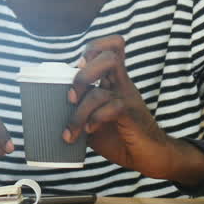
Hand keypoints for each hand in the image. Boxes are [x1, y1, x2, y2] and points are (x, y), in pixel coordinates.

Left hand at [67, 36, 203, 184]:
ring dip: (79, 112)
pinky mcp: (132, 113)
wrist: (150, 157)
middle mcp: (121, 84)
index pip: (111, 47)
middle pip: (108, 57)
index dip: (93, 48)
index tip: (77, 66)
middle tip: (71, 97)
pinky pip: (111, 106)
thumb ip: (79, 110)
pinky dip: (95, 119)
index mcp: (113, 81)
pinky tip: (90, 131)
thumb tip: (53, 110)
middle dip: (82, 75)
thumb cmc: (121, 137)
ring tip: (72, 130)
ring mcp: (128, 97)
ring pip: (101, 89)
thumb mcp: (93, 122)